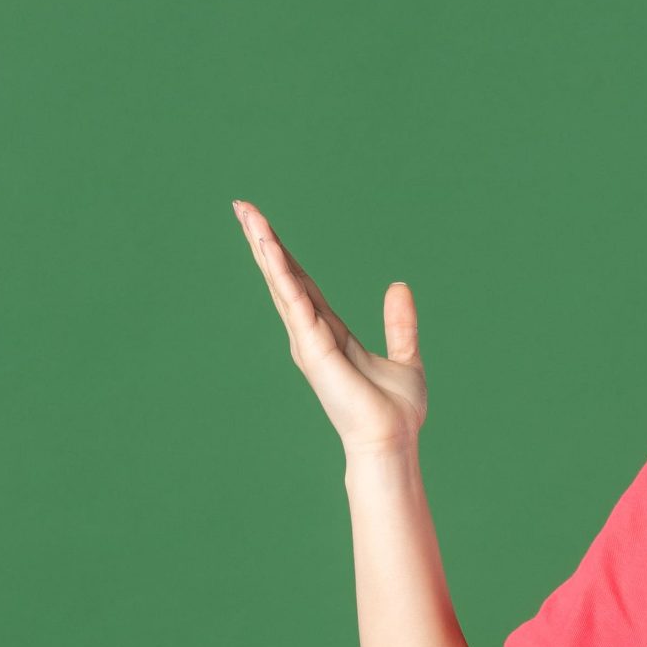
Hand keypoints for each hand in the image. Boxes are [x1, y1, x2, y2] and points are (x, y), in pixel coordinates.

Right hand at [232, 199, 426, 454]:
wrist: (392, 441)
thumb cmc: (396, 412)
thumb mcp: (405, 357)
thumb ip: (400, 324)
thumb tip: (398, 286)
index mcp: (329, 332)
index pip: (302, 282)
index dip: (284, 253)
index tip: (263, 223)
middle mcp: (312, 334)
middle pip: (283, 276)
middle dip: (263, 240)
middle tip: (241, 205)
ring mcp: (309, 341)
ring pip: (283, 284)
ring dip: (266, 249)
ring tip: (248, 216)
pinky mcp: (314, 350)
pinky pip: (295, 304)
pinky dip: (282, 276)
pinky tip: (270, 249)